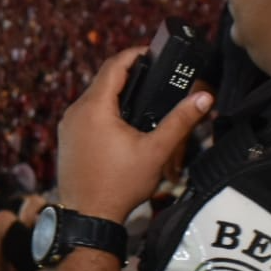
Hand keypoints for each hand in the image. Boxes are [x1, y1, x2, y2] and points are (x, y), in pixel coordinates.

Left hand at [57, 48, 212, 222]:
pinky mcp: (66, 140)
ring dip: (115, 94)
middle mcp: (75, 111)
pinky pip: (85, 115)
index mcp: (94, 107)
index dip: (134, 54)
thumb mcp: (155, 151)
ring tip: (142, 97)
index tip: (152, 53)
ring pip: (93, 98)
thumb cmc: (120, 185)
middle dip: (128, 75)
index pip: (113, 65)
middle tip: (154, 75)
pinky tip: (123, 123)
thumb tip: (204, 97)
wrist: (89, 217)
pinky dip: (104, 111)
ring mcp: (67, 126)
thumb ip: (180, 121)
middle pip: (102, 80)